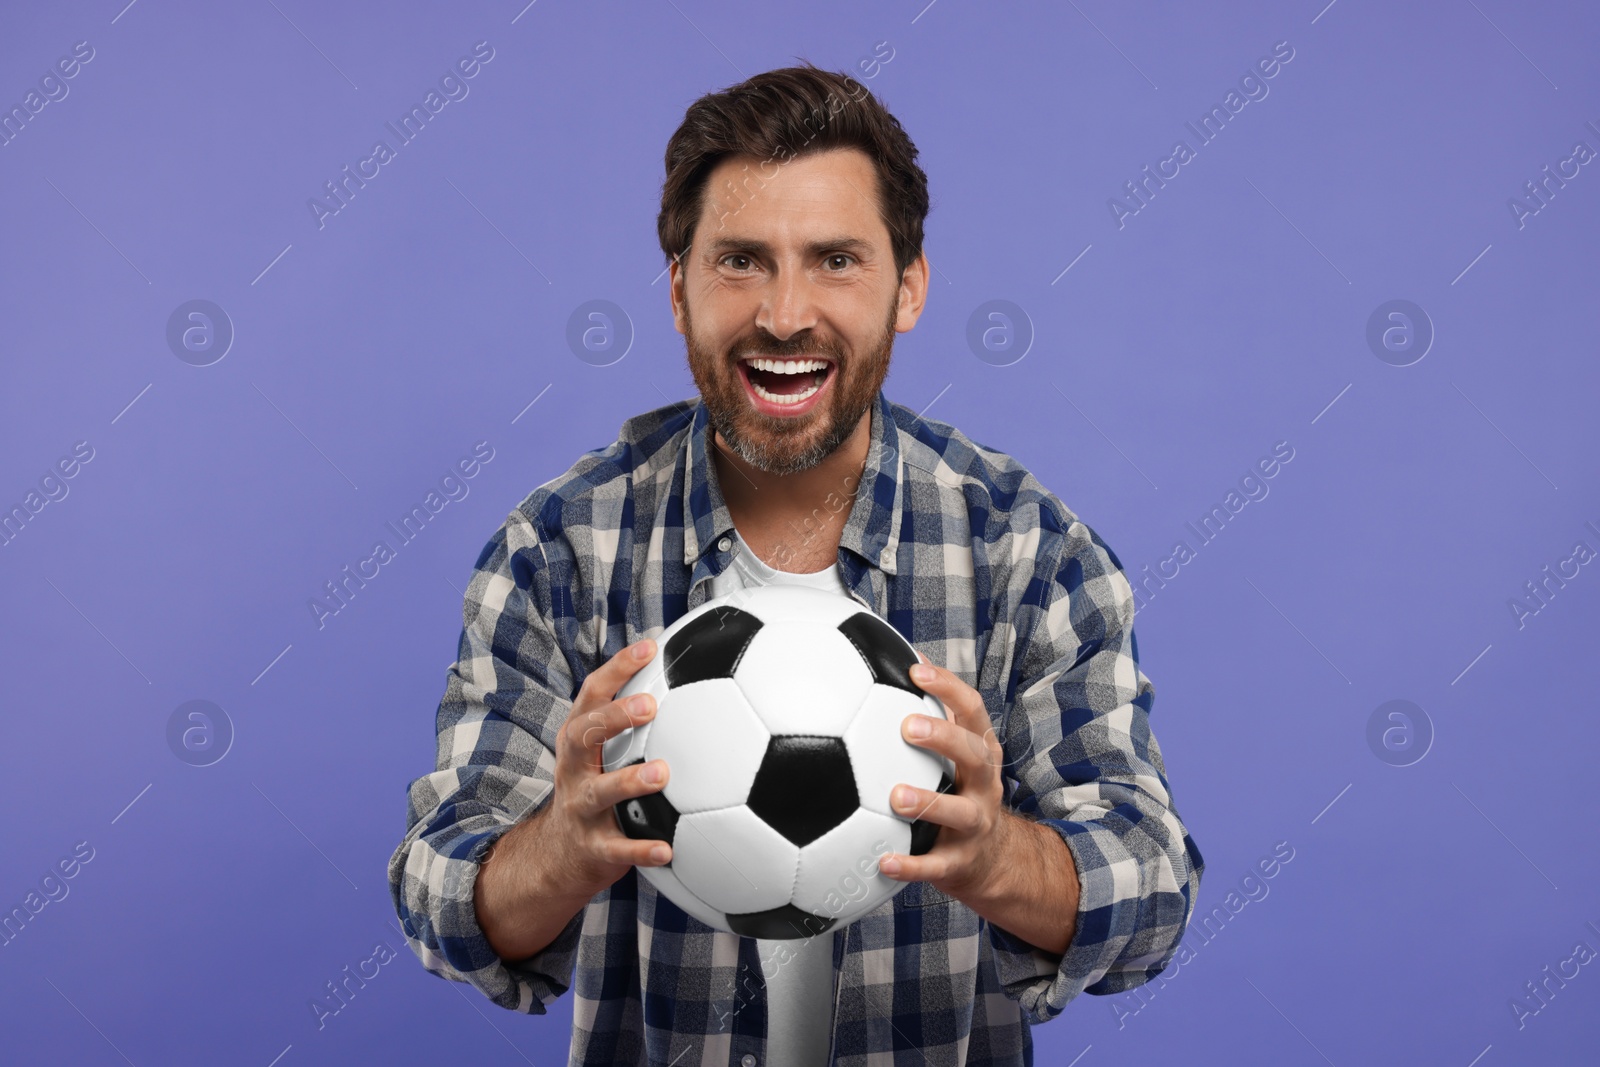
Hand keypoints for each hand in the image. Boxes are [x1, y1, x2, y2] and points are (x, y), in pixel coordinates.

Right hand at [475, 638, 670, 959]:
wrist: (558, 856)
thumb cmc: (596, 787)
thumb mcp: (603, 752)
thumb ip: (632, 719)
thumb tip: (686, 671)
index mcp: (579, 740)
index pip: (592, 695)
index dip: (618, 669)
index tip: (650, 647)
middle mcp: (573, 770)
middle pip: (583, 736)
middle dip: (613, 718)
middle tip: (649, 705)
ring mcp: (580, 808)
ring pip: (600, 792)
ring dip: (629, 781)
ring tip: (663, 773)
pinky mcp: (593, 848)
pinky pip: (617, 850)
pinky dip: (641, 850)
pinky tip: (669, 850)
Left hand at [877, 651, 1011, 901]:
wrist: (992, 861)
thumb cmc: (958, 793)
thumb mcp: (953, 755)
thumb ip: (929, 716)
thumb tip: (891, 659)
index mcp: (979, 752)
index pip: (972, 711)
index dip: (948, 688)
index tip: (916, 670)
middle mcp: (984, 785)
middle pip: (975, 755)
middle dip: (944, 738)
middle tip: (907, 727)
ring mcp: (975, 825)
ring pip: (960, 813)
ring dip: (929, 803)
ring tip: (895, 797)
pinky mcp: (960, 863)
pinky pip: (936, 867)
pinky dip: (911, 866)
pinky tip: (882, 862)